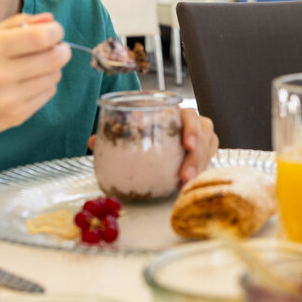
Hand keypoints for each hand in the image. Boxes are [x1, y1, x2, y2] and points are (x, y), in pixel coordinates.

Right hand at [0, 12, 69, 139]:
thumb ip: (19, 23)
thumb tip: (51, 20)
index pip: (40, 37)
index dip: (55, 32)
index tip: (54, 32)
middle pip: (53, 58)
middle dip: (62, 49)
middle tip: (57, 47)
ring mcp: (8, 99)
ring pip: (54, 76)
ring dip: (53, 68)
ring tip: (37, 66)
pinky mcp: (16, 116)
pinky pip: (48, 93)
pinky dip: (46, 84)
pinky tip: (29, 83)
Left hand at [87, 107, 216, 183]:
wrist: (152, 137)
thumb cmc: (144, 130)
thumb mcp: (131, 130)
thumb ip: (115, 134)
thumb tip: (93, 142)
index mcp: (176, 113)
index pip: (191, 116)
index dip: (192, 129)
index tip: (187, 145)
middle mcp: (192, 126)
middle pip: (206, 135)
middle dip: (197, 156)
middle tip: (185, 175)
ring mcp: (200, 141)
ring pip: (208, 150)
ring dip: (199, 167)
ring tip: (185, 184)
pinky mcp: (201, 157)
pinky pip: (206, 163)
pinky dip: (199, 174)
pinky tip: (186, 187)